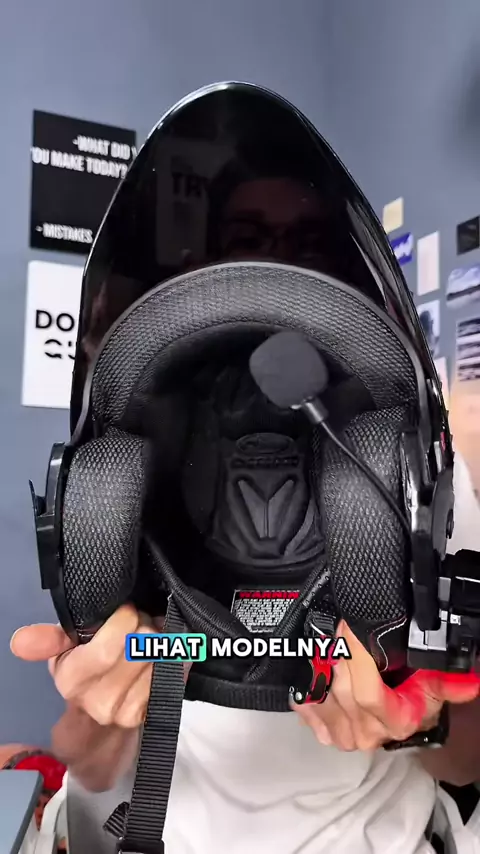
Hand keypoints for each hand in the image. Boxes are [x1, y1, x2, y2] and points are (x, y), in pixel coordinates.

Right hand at [10, 605, 169, 728]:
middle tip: (137, 622)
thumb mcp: (62, 652)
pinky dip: (173, 655)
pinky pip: (177, 669)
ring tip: (147, 638)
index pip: (113, 642)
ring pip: (162, 653)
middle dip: (144, 623)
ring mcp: (131, 710)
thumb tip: (20, 641)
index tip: (124, 611)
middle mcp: (103, 700)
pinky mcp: (156, 711)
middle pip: (143, 642)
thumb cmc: (81, 672)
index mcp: (75, 680)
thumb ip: (46, 640)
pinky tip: (160, 654)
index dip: (125, 617)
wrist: (98, 722)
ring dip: (161, 638)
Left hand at [292, 620, 479, 750]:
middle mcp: (368, 734)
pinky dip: (307, 686)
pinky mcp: (325, 732)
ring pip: (322, 695)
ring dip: (323, 668)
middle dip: (339, 655)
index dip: (355, 657)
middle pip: (341, 690)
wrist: (392, 716)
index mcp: (396, 722)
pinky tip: (313, 670)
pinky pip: (306, 707)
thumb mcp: (431, 683)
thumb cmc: (411, 694)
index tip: (350, 628)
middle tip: (340, 629)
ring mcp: (344, 735)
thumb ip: (446, 680)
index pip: (366, 693)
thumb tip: (469, 680)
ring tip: (329, 647)